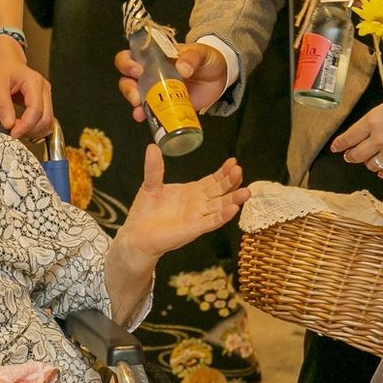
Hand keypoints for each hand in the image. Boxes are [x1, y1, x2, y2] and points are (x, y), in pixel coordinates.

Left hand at [0, 39, 53, 140]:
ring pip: (48, 120)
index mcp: (34, 82)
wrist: (4, 58)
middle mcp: (43, 89)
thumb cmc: (0, 67)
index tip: (13, 133)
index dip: (25, 125)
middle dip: (30, 130)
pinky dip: (34, 126)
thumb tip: (9, 125)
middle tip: (13, 133)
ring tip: (16, 129)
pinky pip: (44, 118)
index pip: (36, 110)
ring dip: (34, 130)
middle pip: (46, 118)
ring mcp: (45, 95)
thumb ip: (3, 105)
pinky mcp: (43, 100)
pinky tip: (22, 126)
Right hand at [116, 41, 228, 120]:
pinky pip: (149, 110)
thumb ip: (192, 57)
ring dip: (133, 101)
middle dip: (128, 87)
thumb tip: (182, 68)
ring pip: (134, 94)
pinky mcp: (165, 104)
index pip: (133, 55)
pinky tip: (143, 117)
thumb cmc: (207, 59)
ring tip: (138, 108)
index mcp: (157, 56)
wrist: (221, 76)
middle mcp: (151, 72)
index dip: (128, 62)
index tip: (137, 70)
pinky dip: (144, 114)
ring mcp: (157, 89)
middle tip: (136, 94)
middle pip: (128, 77)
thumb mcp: (202, 53)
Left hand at [119, 144, 249, 260]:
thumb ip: (155, 168)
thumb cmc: (145, 212)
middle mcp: (199, 204)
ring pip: (221, 207)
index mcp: (192, 192)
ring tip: (246, 192)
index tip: (233, 162)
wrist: (136, 234)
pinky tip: (233, 209)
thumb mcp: (151, 184)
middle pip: (221, 191)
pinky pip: (212, 222)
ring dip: (233, 199)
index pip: (214, 180)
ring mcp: (198, 217)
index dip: (224, 172)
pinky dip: (223, 216)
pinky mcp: (193, 229)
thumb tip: (152, 147)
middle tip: (239, 170)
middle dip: (232, 181)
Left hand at [330, 90, 382, 177]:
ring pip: (371, 165)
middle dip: (350, 156)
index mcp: (373, 121)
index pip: (349, 137)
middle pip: (356, 154)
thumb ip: (378, 118)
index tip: (335, 147)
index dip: (340, 144)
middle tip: (349, 156)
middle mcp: (379, 138)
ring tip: (368, 161)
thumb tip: (370, 127)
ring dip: (368, 164)